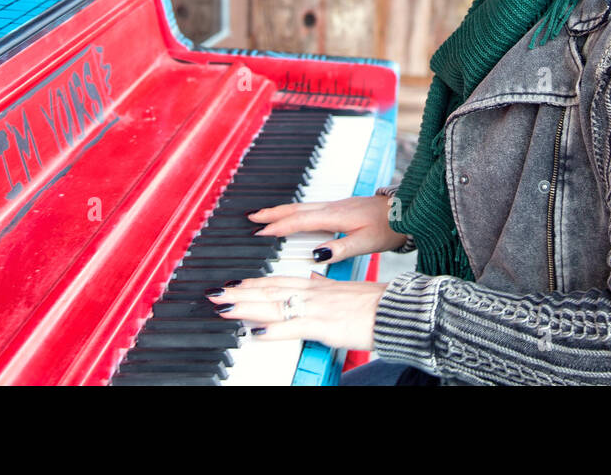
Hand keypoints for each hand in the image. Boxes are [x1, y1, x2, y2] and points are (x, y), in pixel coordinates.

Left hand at [207, 276, 386, 350]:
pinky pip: (294, 327)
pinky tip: (256, 334)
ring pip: (275, 305)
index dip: (254, 282)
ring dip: (247, 307)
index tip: (234, 283)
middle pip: (269, 290)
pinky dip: (274, 330)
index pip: (278, 280)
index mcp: (317, 285)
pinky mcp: (324, 325)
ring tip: (225, 308)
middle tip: (216, 293)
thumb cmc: (374, 302)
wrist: (394, 308)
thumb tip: (314, 277)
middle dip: (240, 292)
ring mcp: (317, 308)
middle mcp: (313, 292)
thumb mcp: (344, 287)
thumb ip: (325, 283)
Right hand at [248, 195, 406, 261]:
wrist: (406, 211)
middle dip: (273, 213)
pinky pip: (311, 208)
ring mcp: (337, 206)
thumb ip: (340, 249)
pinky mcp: (342, 207)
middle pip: (296, 209)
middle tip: (252, 217)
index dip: (279, 227)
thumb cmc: (389, 227)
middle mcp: (333, 207)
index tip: (260, 233)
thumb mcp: (366, 242)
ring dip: (282, 211)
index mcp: (335, 216)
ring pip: (303, 207)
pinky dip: (296, 211)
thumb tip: (316, 254)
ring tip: (265, 215)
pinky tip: (295, 216)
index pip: (300, 222)